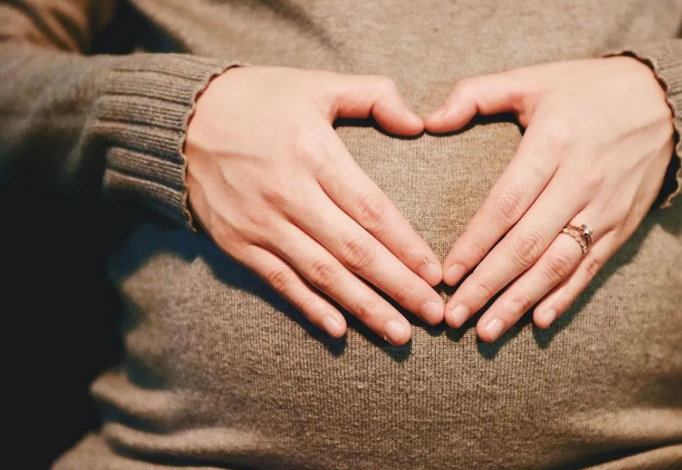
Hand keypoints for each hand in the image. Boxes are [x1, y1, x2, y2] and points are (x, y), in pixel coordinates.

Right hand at [185, 66, 443, 344]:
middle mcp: (288, 193)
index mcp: (314, 153)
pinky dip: (310, 307)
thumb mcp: (317, 84)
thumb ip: (373, 95)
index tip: (436, 274)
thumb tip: (418, 123)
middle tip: (434, 315)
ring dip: (364, 307)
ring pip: (322, 274)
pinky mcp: (237, 243)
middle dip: (398, 286)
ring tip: (400, 333)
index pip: (372, 210)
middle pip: (354, 251)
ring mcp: (260, 223)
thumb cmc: (259, 99)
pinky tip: (340, 330)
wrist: (181, 119)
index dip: (407, 246)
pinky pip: (280, 282)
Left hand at [425, 57, 673, 340]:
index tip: (446, 274)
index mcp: (553, 143)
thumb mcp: (532, 78)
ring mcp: (605, 208)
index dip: (475, 243)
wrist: (666, 102)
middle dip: (487, 285)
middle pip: (527, 244)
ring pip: (557, 264)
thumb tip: (429, 121)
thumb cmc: (587, 90)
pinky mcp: (623, 225)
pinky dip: (565, 297)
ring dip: (520, 301)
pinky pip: (591, 267)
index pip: (506, 204)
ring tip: (487, 330)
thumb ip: (476, 95)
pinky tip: (539, 321)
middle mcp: (580, 181)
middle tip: (455, 316)